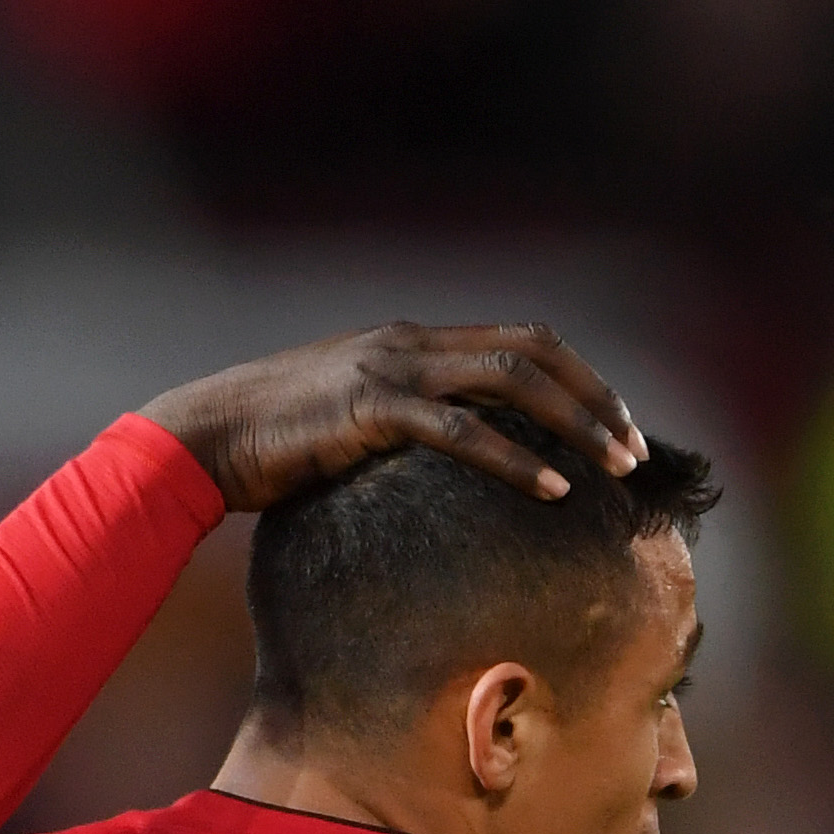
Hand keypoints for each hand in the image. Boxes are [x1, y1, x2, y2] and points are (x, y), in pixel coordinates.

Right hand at [141, 322, 645, 511]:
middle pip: (532, 350)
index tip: (615, 426)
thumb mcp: (346, 428)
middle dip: (594, 398)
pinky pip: (460, 430)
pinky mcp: (367, 408)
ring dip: (574, 423)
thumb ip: (399, 432)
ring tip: (615, 469)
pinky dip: (515, 460)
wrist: (199, 441)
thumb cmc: (266, 450)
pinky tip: (552, 492)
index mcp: (410, 342)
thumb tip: (444, 473)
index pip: (520, 341)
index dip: (579, 379)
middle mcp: (408, 342)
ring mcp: (389, 368)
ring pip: (511, 380)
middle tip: (635, 450)